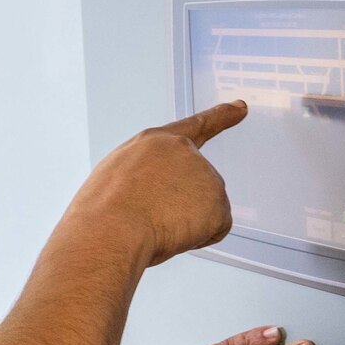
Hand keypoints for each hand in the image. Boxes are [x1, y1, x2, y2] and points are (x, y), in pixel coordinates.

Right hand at [70, 102, 244, 266]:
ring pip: (205, 209)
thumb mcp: (118, 180)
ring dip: (185, 222)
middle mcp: (183, 151)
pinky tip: (173, 233)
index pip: (194, 126)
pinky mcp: (218, 200)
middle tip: (148, 215)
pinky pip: (215, 228)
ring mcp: (204, 173)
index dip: (221, 116)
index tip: (240, 107)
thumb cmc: (104, 211)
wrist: (110, 229)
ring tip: (153, 222)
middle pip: (197, 184)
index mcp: (154, 143)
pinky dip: (199, 237)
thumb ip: (147, 178)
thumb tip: (164, 203)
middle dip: (182, 204)